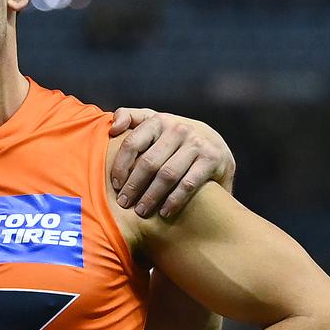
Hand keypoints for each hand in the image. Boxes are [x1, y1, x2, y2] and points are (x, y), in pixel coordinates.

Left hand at [109, 108, 235, 218]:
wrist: (216, 145)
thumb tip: (113, 128)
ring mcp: (197, 144)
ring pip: (167, 175)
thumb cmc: (175, 138)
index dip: (120, 166)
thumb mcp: (154, 121)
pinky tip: (164, 212)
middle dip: (133, 186)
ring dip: (151, 196)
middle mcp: (178, 129)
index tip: (115, 185)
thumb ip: (131, 117)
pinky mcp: (212, 159)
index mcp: (159, 121)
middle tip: (124, 203)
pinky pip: (187, 184)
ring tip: (141, 211)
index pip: (132, 144)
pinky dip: (174, 200)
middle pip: (148, 162)